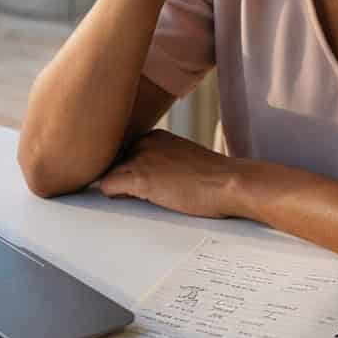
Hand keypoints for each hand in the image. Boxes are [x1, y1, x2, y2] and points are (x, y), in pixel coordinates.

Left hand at [98, 129, 246, 218]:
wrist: (230, 182)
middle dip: (118, 177)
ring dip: (114, 187)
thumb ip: (163, 163)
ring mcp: (141, 159)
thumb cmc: (215, 179)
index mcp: (156, 137)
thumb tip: (151, 180)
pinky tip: (122, 201)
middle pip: (113, 162)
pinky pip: (106, 185)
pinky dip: (110, 195)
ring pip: (108, 172)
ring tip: (127, 199)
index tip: (129, 182)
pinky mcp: (140, 178)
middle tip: (127, 193)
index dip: (125, 169)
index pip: (123, 152)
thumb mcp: (183, 161)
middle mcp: (145, 142)